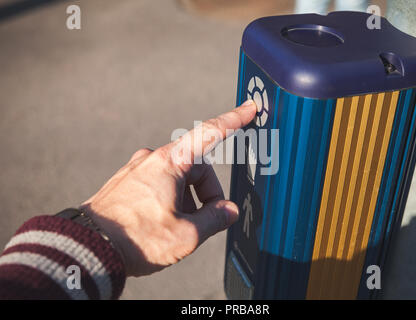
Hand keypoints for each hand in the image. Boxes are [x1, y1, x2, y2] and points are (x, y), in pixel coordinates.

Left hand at [80, 100, 256, 276]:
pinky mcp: (128, 182)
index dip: (234, 120)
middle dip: (207, 194)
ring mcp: (137, 170)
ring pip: (177, 179)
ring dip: (187, 201)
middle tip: (205, 222)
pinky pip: (159, 185)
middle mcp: (151, 160)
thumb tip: (228, 211)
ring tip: (176, 229)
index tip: (249, 108)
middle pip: (196, 169)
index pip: (210, 134)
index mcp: (169, 162)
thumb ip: (215, 219)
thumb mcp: (186, 234)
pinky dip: (170, 201)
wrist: (88, 248)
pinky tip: (161, 224)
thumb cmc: (135, 238)